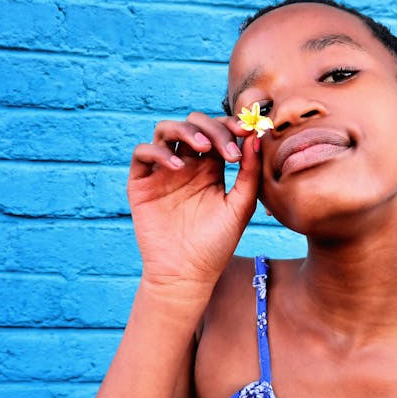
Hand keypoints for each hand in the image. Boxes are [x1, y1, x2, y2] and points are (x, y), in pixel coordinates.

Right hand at [127, 111, 260, 288]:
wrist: (187, 274)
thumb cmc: (216, 244)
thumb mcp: (240, 206)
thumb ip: (250, 173)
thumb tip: (255, 137)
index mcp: (211, 167)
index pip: (218, 131)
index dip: (231, 126)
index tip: (247, 132)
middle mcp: (186, 164)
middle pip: (193, 124)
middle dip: (212, 128)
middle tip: (228, 151)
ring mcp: (162, 172)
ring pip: (166, 130)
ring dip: (185, 130)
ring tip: (203, 147)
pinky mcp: (141, 183)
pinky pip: (142, 153)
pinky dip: (159, 152)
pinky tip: (178, 167)